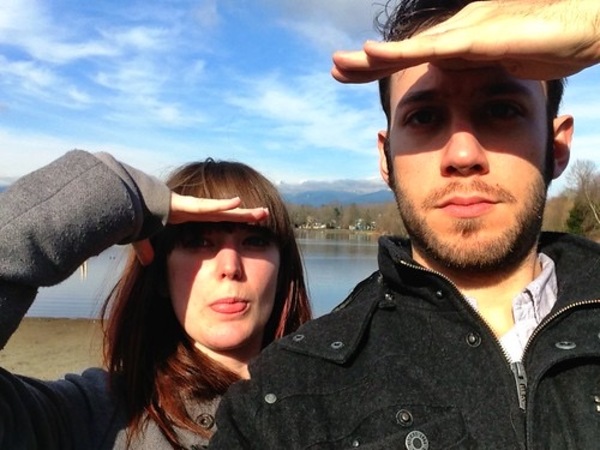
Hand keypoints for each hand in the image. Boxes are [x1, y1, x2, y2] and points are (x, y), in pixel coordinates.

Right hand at [133, 194, 268, 264]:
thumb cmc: (134, 218)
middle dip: (246, 216)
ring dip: (242, 212)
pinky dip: (222, 205)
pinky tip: (239, 202)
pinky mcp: (185, 204)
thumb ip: (148, 248)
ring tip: (261, 212)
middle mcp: (193, 210)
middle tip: (265, 216)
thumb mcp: (144, 238)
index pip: (217, 221)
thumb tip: (148, 261)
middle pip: (227, 214)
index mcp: (187, 217)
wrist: (124, 205)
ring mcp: (191, 206)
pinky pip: (207, 206)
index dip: (233, 222)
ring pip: (223, 209)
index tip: (248, 224)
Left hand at [332, 0, 599, 82]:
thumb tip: (466, 101)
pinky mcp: (475, 39)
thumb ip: (483, 81)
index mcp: (459, 47)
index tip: (351, 75)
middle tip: (334, 69)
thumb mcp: (506, 70)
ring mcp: (463, 35)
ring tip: (340, 63)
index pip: (411, 60)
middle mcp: (454, 37)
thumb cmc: (550, 44)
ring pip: (407, 49)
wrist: (583, 26)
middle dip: (366, 63)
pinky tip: (371, 54)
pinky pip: (430, 48)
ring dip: (372, 58)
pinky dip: (400, 53)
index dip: (379, 67)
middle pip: (402, 52)